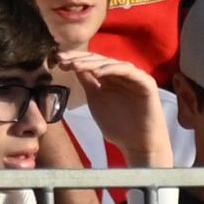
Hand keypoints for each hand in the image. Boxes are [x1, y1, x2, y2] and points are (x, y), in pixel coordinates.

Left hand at [56, 52, 172, 167]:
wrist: (138, 145)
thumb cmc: (118, 126)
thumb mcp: (96, 100)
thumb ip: (88, 83)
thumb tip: (73, 65)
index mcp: (110, 77)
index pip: (90, 62)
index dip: (74, 59)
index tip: (57, 60)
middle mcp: (122, 73)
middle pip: (99, 59)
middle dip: (79, 58)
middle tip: (62, 58)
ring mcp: (134, 76)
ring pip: (111, 62)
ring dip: (92, 62)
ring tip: (75, 65)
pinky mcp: (146, 82)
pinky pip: (128, 71)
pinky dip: (112, 69)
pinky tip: (97, 73)